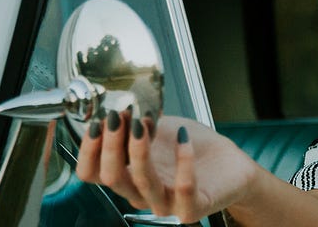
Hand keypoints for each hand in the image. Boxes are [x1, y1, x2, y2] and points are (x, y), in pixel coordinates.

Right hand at [74, 109, 260, 220]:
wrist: (229, 164)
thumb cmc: (192, 146)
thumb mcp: (158, 128)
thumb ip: (136, 123)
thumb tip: (117, 108)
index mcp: (128, 176)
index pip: (92, 173)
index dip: (88, 149)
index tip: (95, 121)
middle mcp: (141, 193)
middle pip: (112, 177)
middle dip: (111, 144)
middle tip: (118, 117)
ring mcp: (166, 204)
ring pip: (142, 182)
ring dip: (139, 150)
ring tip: (143, 123)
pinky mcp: (192, 207)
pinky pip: (184, 187)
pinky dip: (183, 159)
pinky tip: (183, 137)